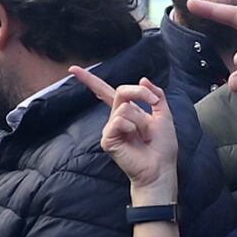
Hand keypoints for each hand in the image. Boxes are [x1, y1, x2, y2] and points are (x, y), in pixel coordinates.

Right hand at [72, 65, 177, 197]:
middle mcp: (116, 118)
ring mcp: (110, 128)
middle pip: (121, 91)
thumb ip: (156, 95)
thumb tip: (143, 79)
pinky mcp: (107, 139)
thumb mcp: (164, 115)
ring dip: (140, 120)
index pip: (105, 92)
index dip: (90, 80)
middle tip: (154, 103)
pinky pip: (119, 121)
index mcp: (127, 111)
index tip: (73, 69)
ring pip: (123, 108)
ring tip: (143, 135)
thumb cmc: (162, 146)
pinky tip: (133, 139)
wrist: (160, 166)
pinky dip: (131, 128)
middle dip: (140, 93)